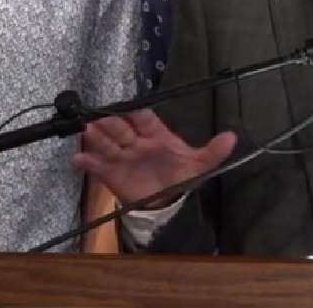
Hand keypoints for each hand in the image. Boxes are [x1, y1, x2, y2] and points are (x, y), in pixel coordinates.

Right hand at [71, 110, 235, 207]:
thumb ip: (213, 151)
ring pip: (106, 142)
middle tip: (98, 117)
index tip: (129, 109)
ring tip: (86, 130)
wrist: (167, 204)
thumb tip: (233, 137)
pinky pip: (96, 166)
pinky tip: (79, 160)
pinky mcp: (110, 173)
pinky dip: (86, 162)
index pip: (144, 118)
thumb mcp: (199, 165)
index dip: (136, 113)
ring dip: (96, 136)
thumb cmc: (181, 177)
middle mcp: (136, 142)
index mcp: (157, 135)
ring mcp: (122, 156)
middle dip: (109, 122)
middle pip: (121, 127)